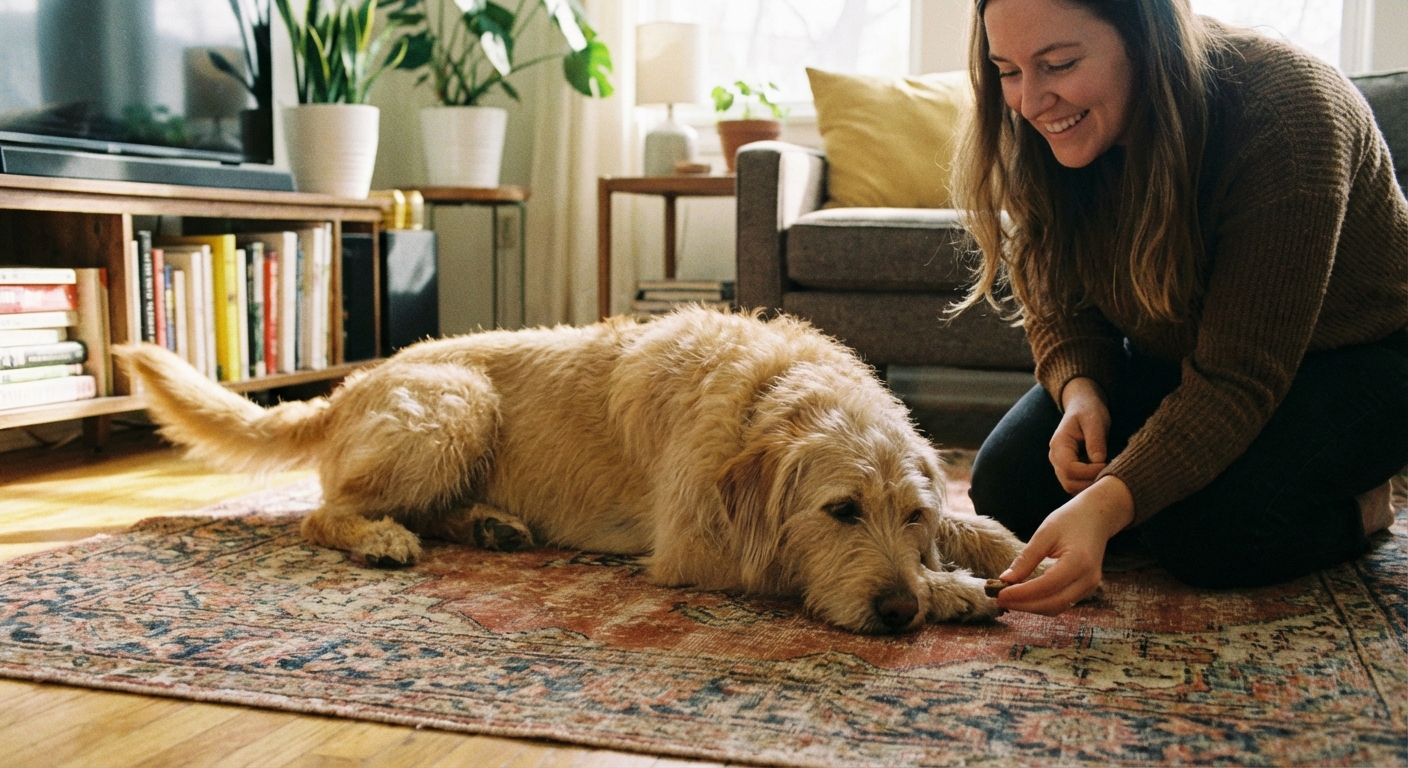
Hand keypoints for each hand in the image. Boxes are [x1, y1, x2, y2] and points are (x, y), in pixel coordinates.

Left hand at [996, 476, 1133, 615]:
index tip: (999, 593)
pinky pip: (1063, 602)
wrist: (1097, 518)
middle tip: (1000, 599)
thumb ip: (1026, 558)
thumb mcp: (1044, 534)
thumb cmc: (1070, 520)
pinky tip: (1025, 596)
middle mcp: (1088, 579)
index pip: (1046, 586)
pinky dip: (1042, 603)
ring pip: (1058, 607)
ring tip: (1009, 599)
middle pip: (1053, 604)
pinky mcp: (1087, 588)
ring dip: (1032, 607)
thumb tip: (1005, 579)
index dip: (1021, 594)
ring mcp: (1090, 586)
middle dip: (1024, 605)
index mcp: (1078, 562)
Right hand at [1050, 377, 1110, 493]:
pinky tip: (1103, 478)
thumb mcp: (1094, 420)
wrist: (1082, 407)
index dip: (1089, 472)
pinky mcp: (1069, 470)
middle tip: (1110, 475)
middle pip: (1068, 482)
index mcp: (1059, 445)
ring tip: (1107, 477)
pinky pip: (1076, 485)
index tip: (1107, 465)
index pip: (1069, 468)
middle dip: (1090, 483)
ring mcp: (1061, 466)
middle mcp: (1055, 458)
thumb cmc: (1089, 411)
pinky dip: (1089, 486)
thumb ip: (1095, 440)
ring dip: (1090, 487)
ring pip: (1071, 487)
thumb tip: (1099, 461)